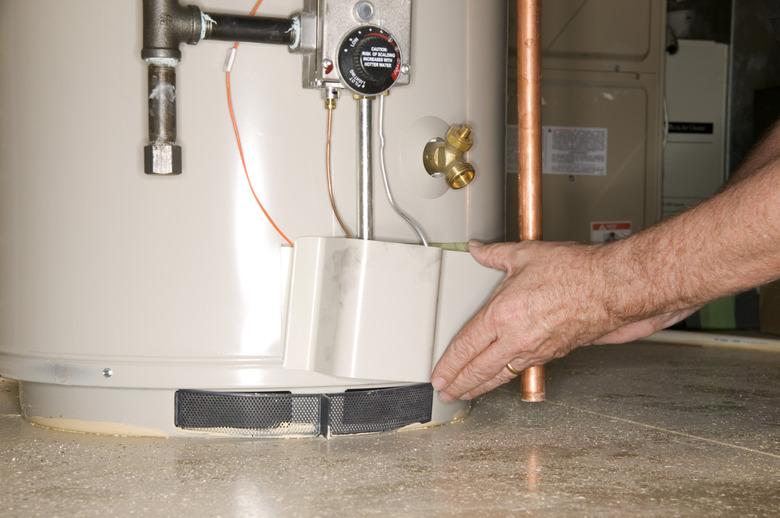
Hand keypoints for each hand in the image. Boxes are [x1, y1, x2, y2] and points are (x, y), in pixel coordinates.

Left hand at [430, 241, 692, 401]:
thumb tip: (476, 249)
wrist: (612, 289)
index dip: (448, 364)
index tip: (438, 374)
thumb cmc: (575, 272)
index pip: (466, 346)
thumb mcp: (526, 254)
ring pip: (500, 374)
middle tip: (446, 393)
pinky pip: (521, 370)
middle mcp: (516, 338)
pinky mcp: (552, 353)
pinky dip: (505, 377)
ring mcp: (535, 349)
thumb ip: (495, 254)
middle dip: (459, 384)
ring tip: (467, 393)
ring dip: (480, 386)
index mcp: (502, 314)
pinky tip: (501, 378)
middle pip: (478, 369)